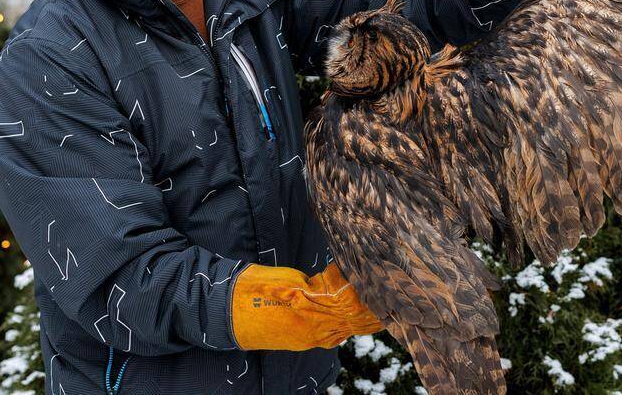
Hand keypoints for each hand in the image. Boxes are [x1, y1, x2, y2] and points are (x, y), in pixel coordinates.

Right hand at [231, 262, 383, 350]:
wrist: (224, 311)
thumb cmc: (253, 289)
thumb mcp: (289, 280)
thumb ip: (317, 285)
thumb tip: (341, 284)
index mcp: (311, 313)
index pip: (352, 305)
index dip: (371, 297)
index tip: (387, 287)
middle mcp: (313, 332)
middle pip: (354, 322)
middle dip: (375, 311)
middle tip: (397, 301)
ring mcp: (307, 339)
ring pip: (345, 331)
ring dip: (365, 321)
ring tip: (388, 311)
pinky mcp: (301, 341)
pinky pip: (332, 336)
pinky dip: (349, 327)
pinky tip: (362, 322)